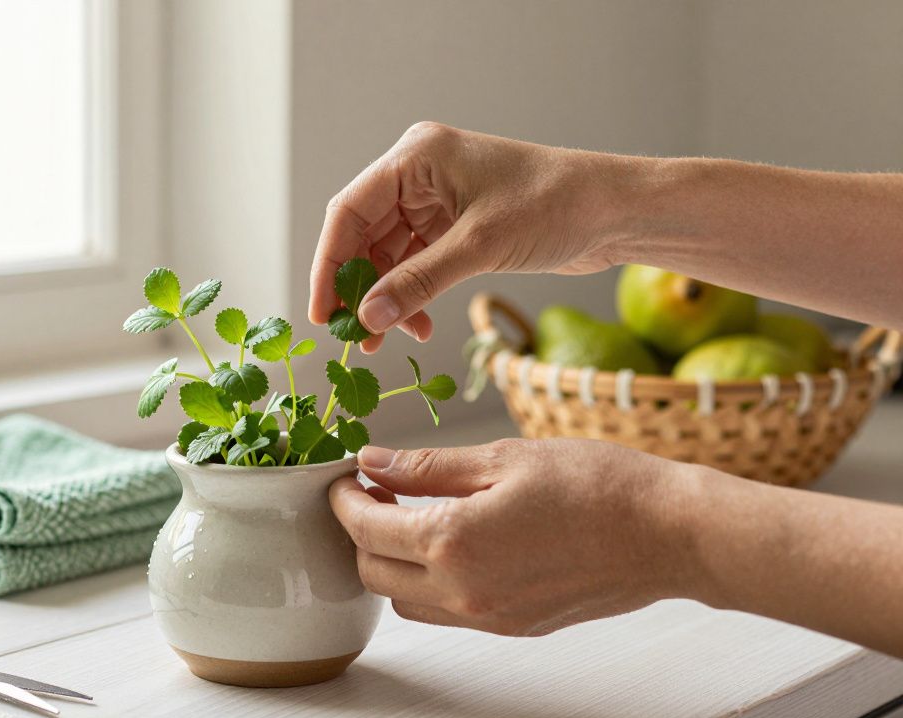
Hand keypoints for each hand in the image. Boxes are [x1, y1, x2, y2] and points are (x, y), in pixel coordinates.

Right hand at [309, 123, 631, 351]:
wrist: (615, 211)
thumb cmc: (555, 206)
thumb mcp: (479, 248)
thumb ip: (417, 282)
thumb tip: (366, 318)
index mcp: (415, 156)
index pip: (348, 211)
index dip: (328, 265)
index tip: (321, 313)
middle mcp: (419, 173)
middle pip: (363, 235)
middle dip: (358, 288)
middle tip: (353, 337)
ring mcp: (436, 199)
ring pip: (387, 255)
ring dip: (386, 298)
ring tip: (385, 342)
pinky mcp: (454, 224)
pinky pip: (415, 263)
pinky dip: (413, 295)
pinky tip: (419, 326)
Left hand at [328, 438, 701, 635]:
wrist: (668, 534)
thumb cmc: (596, 484)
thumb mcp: (503, 458)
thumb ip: (428, 467)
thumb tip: (373, 461)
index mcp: (454, 541)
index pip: (366, 529)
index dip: (344, 500)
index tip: (345, 477)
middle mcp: (463, 591)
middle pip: (373, 573)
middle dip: (360, 533)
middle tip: (373, 492)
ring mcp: (487, 617)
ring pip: (404, 602)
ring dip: (390, 563)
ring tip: (407, 516)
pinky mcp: (511, 626)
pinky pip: (445, 612)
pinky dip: (427, 583)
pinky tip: (448, 542)